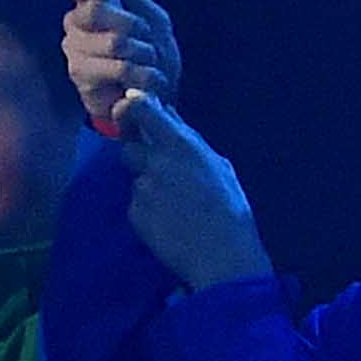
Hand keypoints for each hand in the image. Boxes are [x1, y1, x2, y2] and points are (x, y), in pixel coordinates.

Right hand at [57, 0, 181, 125]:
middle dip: (133, 25)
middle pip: (94, 11)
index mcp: (89, 6)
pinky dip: (144, 75)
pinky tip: (146, 83)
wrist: (159, 101)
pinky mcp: (82, 82)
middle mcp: (75, 28)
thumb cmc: (153, 59)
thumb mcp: (154, 21)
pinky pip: (119, 69)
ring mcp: (75, 55)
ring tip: (149, 65)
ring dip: (145, 54)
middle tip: (147, 40)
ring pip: (112, 42)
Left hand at [114, 94, 272, 290]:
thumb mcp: (219, 166)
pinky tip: (169, 222)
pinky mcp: (134, 213)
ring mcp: (142, 189)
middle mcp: (156, 162)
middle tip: (161, 171)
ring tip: (173, 205)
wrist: (222, 254)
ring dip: (148, 186)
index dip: (132, 106)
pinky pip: (136, 204)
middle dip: (140, 155)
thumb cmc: (231, 208)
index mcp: (181, 145)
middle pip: (129, 147)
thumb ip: (190, 142)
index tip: (131, 106)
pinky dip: (148, 210)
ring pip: (136, 179)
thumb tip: (170, 119)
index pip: (142, 109)